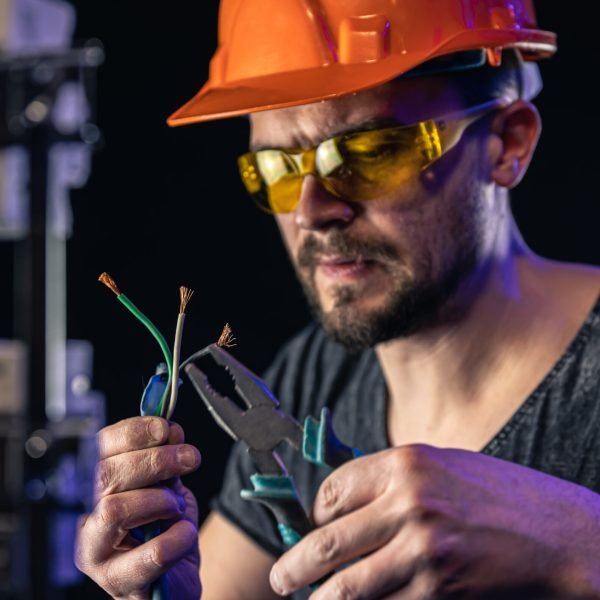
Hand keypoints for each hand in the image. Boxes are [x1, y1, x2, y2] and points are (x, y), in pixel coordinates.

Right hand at [75, 416, 201, 598]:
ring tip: (177, 508)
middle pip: (106, 475)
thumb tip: (170, 429)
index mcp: (99, 487)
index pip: (100, 448)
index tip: (166, 427)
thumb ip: (167, 461)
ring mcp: (98, 554)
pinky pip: (151, 554)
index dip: (133, 432)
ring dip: (159, 500)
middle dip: (155, 460)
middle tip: (189, 457)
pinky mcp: (120, 584)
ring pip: (114, 511)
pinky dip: (177, 537)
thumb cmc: (166, 530)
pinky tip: (185, 534)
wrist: (176, 578)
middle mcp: (88, 519)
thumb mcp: (169, 487)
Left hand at [269, 445, 599, 598]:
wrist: (559, 535)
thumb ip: (391, 479)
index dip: (316, 511)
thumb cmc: (498, 494)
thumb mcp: (440, 465)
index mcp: (405, 463)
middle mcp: (408, 504)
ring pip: (348, 587)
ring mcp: (423, 552)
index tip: (312, 525)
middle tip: (282, 578)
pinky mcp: (439, 591)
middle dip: (296, 565)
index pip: (333, 490)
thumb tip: (343, 503)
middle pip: (329, 540)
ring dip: (320, 599)